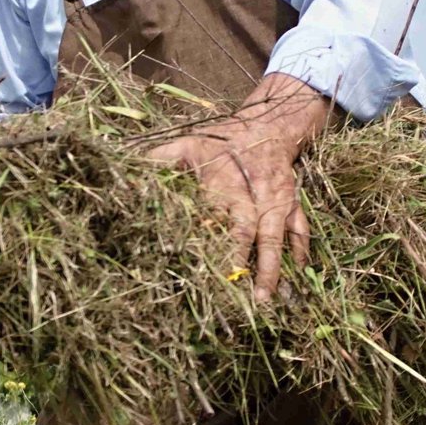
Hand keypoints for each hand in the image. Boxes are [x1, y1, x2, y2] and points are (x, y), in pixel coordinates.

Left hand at [146, 74, 331, 302]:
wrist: (265, 126)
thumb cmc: (219, 141)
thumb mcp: (185, 144)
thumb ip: (159, 161)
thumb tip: (125, 172)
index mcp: (223, 182)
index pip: (215, 215)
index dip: (211, 241)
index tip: (204, 266)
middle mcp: (252, 193)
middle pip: (247, 231)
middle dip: (243, 262)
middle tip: (237, 293)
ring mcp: (276, 200)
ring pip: (275, 236)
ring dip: (271, 267)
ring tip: (265, 298)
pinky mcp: (292, 203)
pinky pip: (300, 229)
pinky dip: (300, 251)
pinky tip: (299, 274)